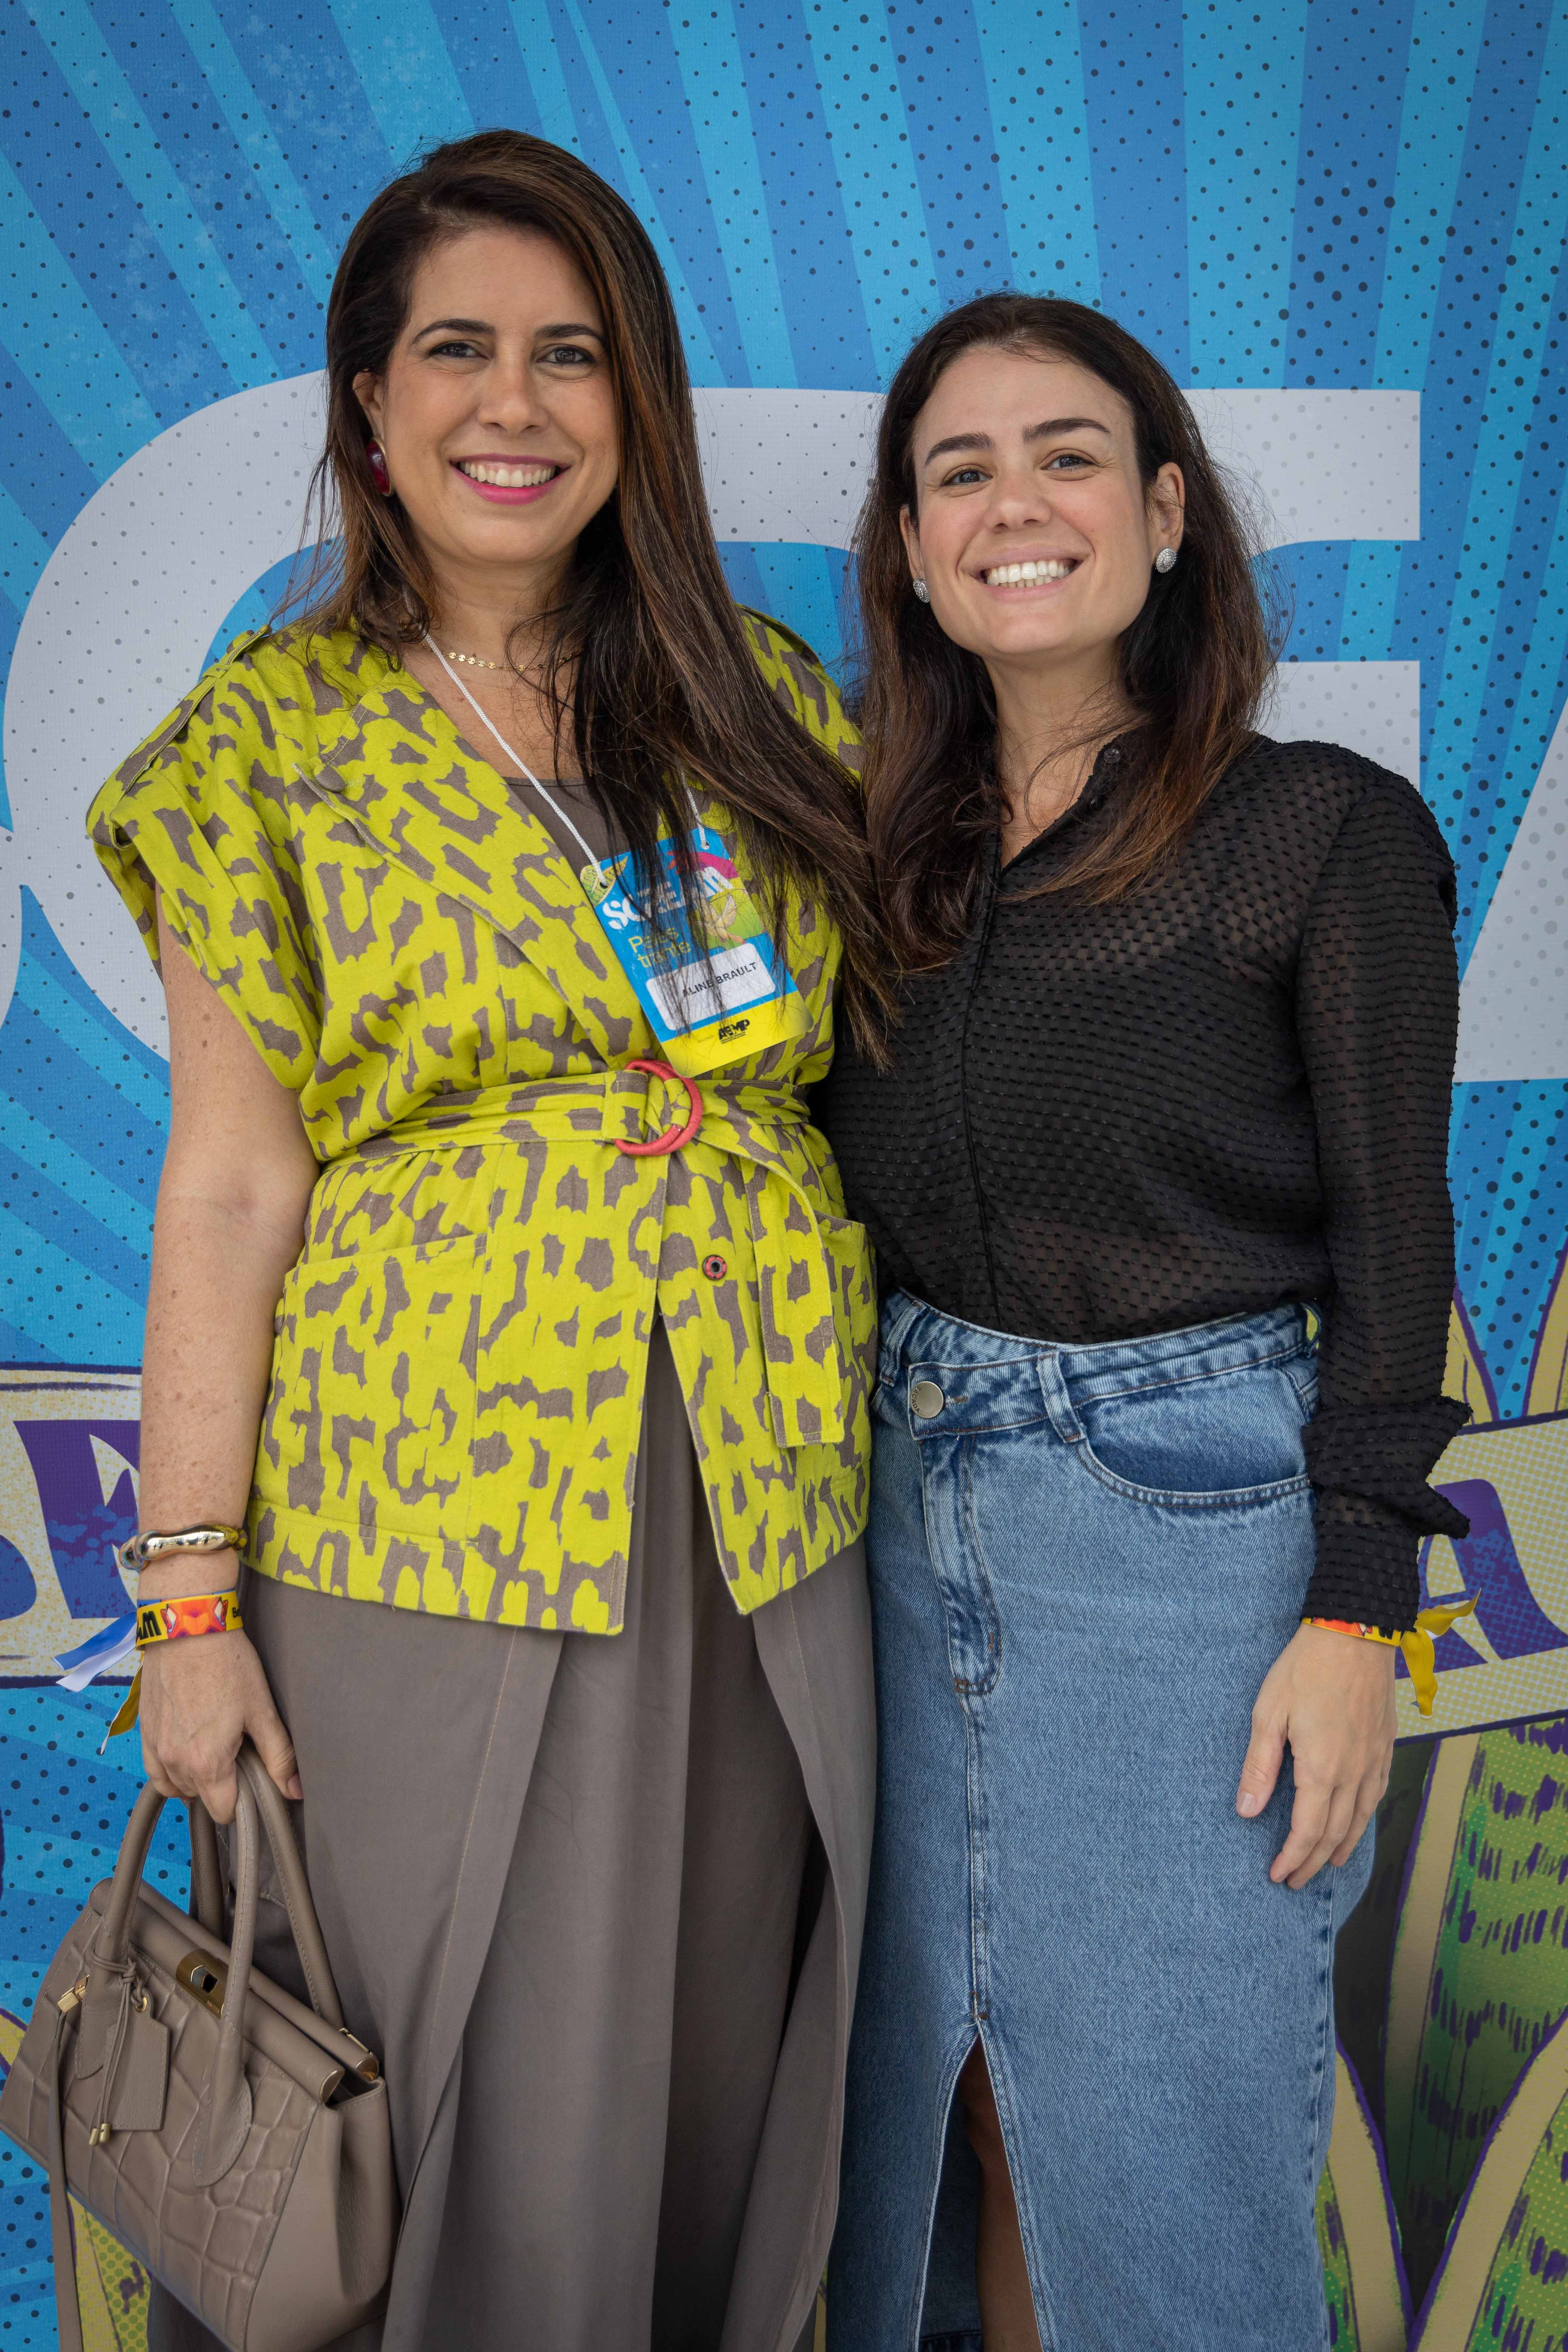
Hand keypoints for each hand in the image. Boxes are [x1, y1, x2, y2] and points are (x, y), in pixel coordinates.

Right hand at [138, 1621, 301, 1824]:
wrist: (187, 1629)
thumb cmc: (227, 1665)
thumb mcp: (261, 1710)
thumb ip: (279, 1756)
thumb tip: (294, 1790)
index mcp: (206, 1763)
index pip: (223, 1811)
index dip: (241, 1802)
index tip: (252, 1782)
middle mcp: (175, 1762)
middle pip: (200, 1799)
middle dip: (220, 1787)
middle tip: (237, 1755)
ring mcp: (155, 1748)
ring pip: (176, 1786)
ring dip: (195, 1779)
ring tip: (214, 1751)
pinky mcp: (144, 1731)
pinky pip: (154, 1769)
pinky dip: (170, 1769)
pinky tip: (187, 1751)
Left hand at [1235, 1624, 1394, 1888]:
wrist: (1356, 1634)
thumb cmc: (1306, 1669)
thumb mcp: (1268, 1713)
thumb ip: (1260, 1765)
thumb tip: (1247, 1811)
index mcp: (1321, 1769)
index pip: (1307, 1832)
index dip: (1293, 1859)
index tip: (1277, 1875)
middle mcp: (1353, 1773)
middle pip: (1334, 1835)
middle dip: (1313, 1863)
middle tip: (1295, 1880)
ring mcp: (1373, 1761)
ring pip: (1360, 1820)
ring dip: (1341, 1849)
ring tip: (1327, 1866)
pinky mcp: (1385, 1746)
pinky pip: (1376, 1796)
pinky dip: (1364, 1820)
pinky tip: (1356, 1823)